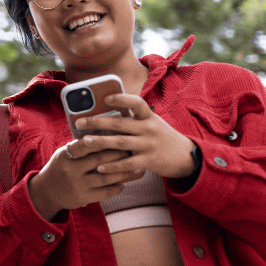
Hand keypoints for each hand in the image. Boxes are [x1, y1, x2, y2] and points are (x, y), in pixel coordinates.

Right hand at [28, 138, 139, 220]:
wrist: (47, 192)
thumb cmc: (60, 168)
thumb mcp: (63, 154)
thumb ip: (80, 147)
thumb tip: (105, 136)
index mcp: (65, 156)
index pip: (84, 145)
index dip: (101, 139)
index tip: (117, 135)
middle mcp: (71, 170)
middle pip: (99, 160)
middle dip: (118, 154)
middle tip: (132, 149)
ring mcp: (77, 185)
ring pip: (105, 177)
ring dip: (122, 172)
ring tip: (134, 167)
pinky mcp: (83, 198)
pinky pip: (105, 192)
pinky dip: (117, 187)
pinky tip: (124, 183)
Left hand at [76, 94, 197, 179]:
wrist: (186, 157)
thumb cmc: (161, 137)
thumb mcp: (152, 123)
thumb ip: (134, 119)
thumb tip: (104, 114)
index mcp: (148, 117)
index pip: (136, 103)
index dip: (121, 99)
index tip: (105, 98)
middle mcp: (149, 129)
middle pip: (120, 124)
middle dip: (98, 122)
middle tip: (79, 122)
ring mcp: (149, 145)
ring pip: (120, 143)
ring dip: (100, 142)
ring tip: (84, 141)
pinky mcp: (149, 161)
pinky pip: (128, 163)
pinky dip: (113, 166)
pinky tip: (99, 167)